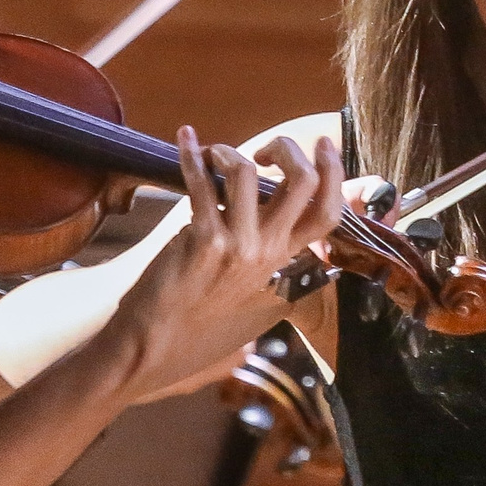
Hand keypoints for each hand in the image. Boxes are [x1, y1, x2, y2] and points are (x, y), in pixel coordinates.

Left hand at [106, 128, 345, 400]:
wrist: (152, 347)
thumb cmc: (196, 322)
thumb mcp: (250, 297)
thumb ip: (270, 263)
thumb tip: (278, 224)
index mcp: (283, 262)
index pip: (328, 214)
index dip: (334, 172)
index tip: (323, 145)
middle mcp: (268, 252)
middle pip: (303, 182)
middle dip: (287, 148)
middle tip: (263, 150)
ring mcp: (237, 246)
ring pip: (248, 174)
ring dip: (228, 152)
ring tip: (212, 155)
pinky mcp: (202, 240)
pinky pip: (201, 183)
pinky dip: (191, 154)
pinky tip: (185, 138)